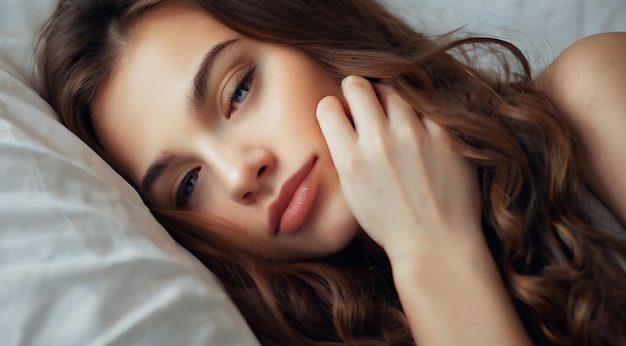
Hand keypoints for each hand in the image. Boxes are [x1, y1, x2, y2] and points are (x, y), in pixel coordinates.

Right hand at [316, 76, 482, 261]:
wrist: (436, 243)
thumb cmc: (391, 224)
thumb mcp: (353, 193)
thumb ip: (345, 154)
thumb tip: (345, 121)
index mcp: (351, 160)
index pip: (329, 106)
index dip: (334, 108)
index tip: (342, 113)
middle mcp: (379, 142)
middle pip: (358, 86)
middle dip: (356, 90)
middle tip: (363, 101)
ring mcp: (414, 135)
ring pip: (392, 90)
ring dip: (387, 100)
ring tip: (392, 118)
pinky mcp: (443, 135)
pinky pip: (424, 107)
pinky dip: (417, 116)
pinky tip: (419, 133)